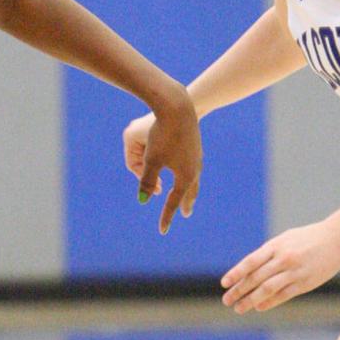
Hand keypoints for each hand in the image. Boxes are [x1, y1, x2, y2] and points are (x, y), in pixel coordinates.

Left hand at [128, 88, 201, 233]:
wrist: (179, 108)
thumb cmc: (162, 135)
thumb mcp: (152, 159)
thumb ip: (147, 180)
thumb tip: (142, 199)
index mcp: (184, 176)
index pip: (174, 202)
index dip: (166, 217)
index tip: (162, 230)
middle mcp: (194, 169)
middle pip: (190, 192)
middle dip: (185, 203)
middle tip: (185, 214)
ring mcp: (197, 157)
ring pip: (194, 178)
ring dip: (190, 188)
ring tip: (189, 193)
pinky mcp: (196, 146)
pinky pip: (193, 166)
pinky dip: (190, 174)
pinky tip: (188, 171)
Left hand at [221, 221, 339, 312]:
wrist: (337, 239)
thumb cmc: (307, 239)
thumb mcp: (284, 240)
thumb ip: (267, 254)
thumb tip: (248, 270)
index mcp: (275, 246)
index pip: (250, 262)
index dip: (236, 274)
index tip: (224, 284)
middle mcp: (283, 259)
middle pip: (256, 278)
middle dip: (238, 291)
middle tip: (227, 301)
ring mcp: (294, 271)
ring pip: (267, 289)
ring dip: (250, 300)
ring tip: (239, 308)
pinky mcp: (305, 283)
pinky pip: (283, 295)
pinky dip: (269, 302)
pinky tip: (259, 307)